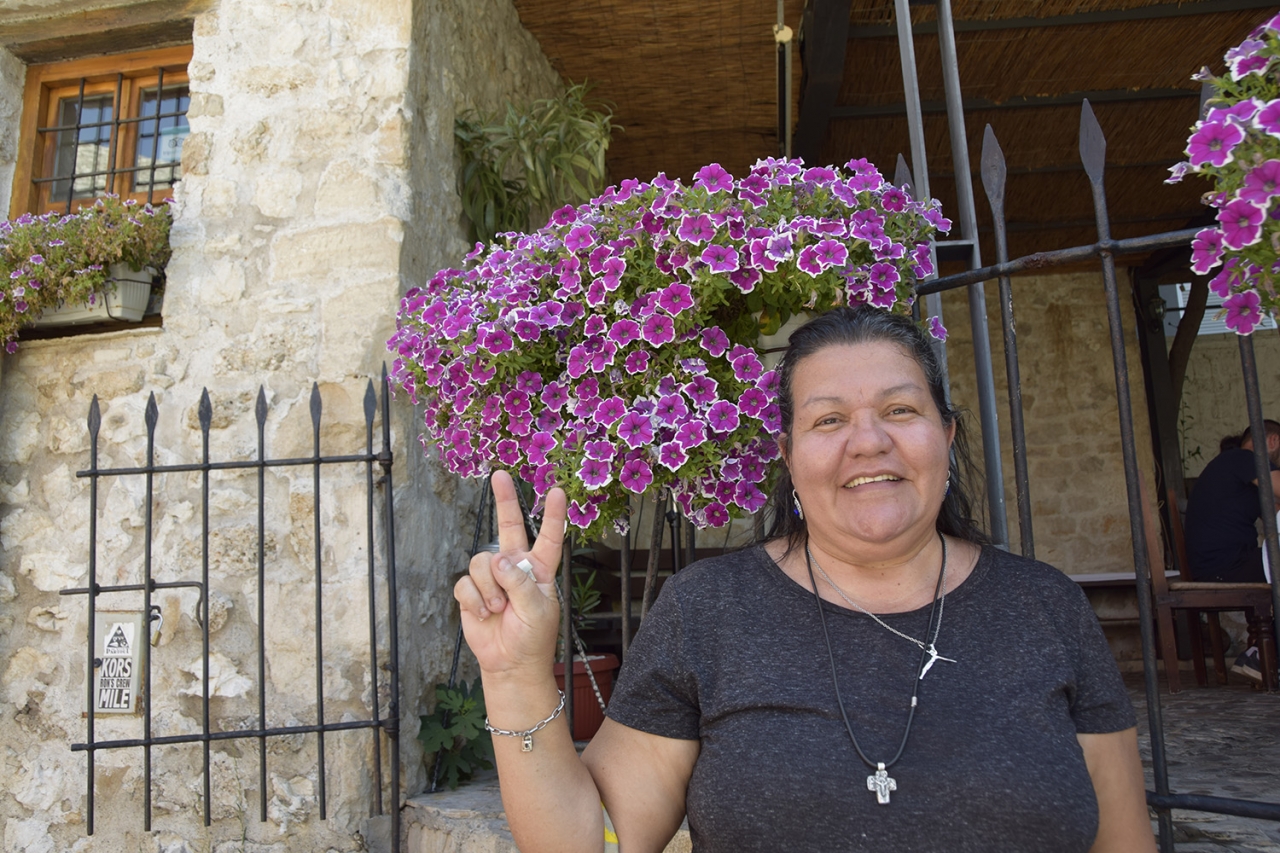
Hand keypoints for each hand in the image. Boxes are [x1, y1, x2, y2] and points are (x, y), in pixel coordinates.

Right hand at [454, 471, 566, 679]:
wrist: (509, 664)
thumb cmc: (532, 638)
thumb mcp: (537, 611)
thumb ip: (520, 583)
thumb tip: (498, 560)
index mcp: (540, 570)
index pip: (549, 537)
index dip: (552, 515)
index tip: (557, 490)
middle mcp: (515, 567)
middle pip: (508, 527)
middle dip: (505, 500)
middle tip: (500, 474)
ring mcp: (492, 578)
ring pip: (482, 561)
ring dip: (489, 589)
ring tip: (498, 610)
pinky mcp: (471, 591)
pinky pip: (465, 583)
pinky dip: (474, 600)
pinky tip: (483, 614)